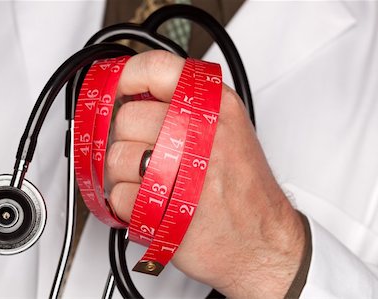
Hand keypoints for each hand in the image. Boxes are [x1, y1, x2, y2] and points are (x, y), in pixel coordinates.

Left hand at [105, 50, 305, 297]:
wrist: (263, 244)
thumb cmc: (245, 193)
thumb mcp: (229, 131)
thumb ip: (186, 107)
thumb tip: (136, 96)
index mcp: (215, 108)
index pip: (156, 68)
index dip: (125, 77)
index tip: (117, 90)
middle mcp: (199, 132)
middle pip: (125, 118)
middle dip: (128, 142)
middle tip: (149, 158)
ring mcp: (182, 169)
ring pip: (115, 158)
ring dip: (125, 176)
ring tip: (153, 186)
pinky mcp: (164, 206)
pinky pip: (118, 196)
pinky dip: (129, 206)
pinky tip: (155, 206)